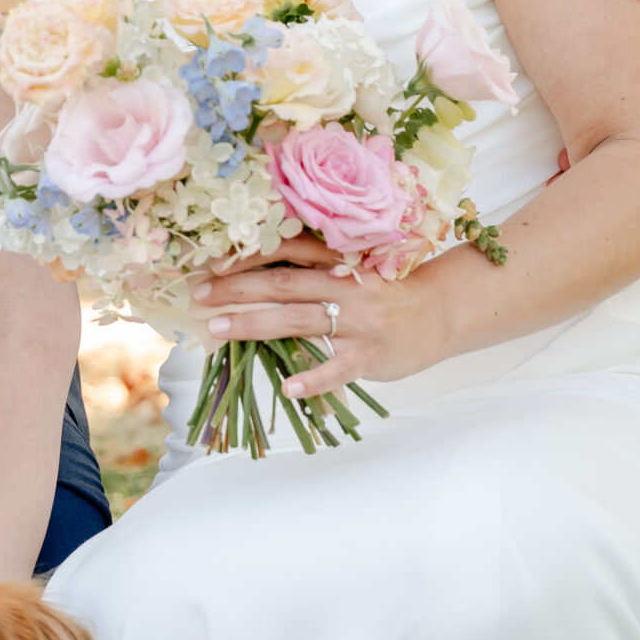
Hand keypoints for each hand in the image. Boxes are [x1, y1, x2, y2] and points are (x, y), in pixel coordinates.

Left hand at [191, 246, 445, 398]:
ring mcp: (357, 322)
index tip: (214, 261)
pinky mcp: (369, 356)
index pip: (288, 251)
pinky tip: (288, 388)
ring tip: (218, 330)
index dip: (249, 255)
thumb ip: (313, 272)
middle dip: (237, 289)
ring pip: (298, 321)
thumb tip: (255, 278)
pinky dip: (312, 379)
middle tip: (201, 295)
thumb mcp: (353, 271)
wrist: (438, 314)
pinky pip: (337, 369)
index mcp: (338, 263)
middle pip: (282, 285)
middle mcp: (344, 287)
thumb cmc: (385, 294)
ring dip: (254, 325)